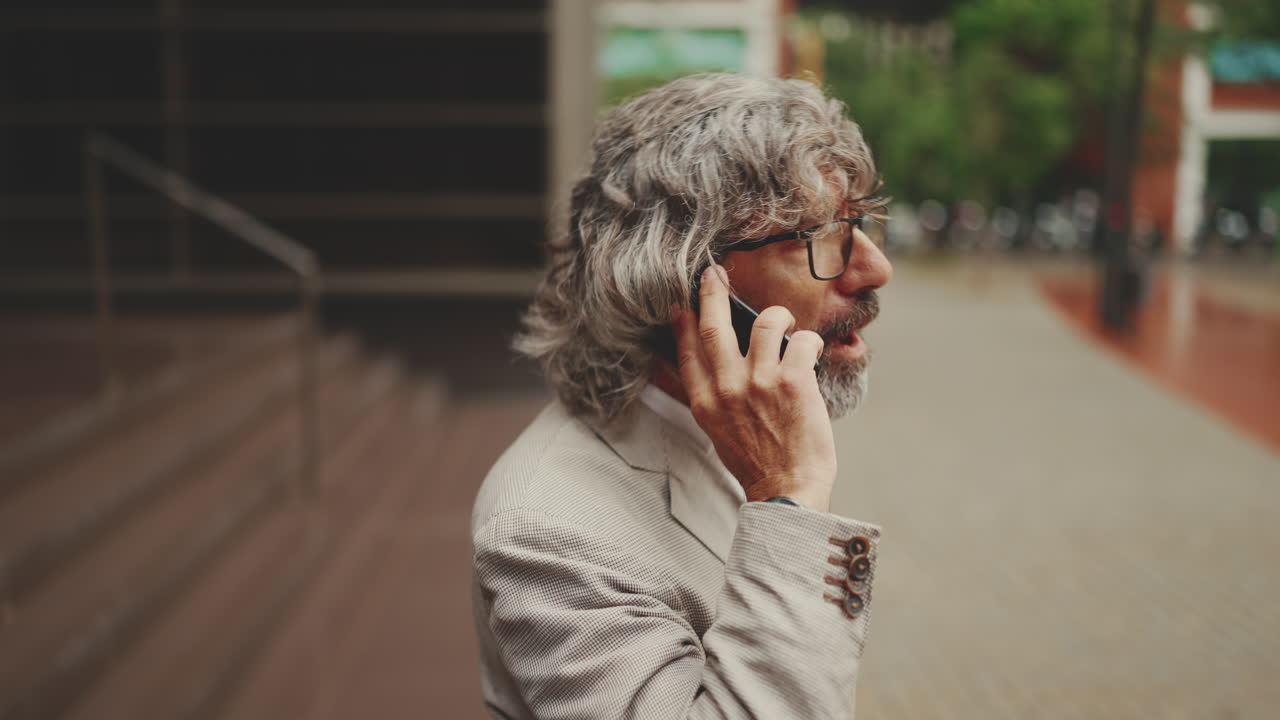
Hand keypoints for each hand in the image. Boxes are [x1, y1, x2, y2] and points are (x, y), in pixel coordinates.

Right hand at [671, 264, 836, 511]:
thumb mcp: (719, 432)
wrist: (787, 490)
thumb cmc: (758, 464)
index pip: (688, 349)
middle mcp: (727, 388)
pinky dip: (810, 341)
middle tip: (715, 273)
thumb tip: (717, 367)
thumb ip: (714, 397)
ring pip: (766, 323)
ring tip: (786, 324)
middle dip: (714, 293)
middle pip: (714, 325)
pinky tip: (813, 351)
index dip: (685, 321)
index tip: (683, 302)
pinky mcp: (793, 382)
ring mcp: (760, 382)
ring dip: (779, 317)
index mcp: (705, 402)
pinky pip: (802, 340)